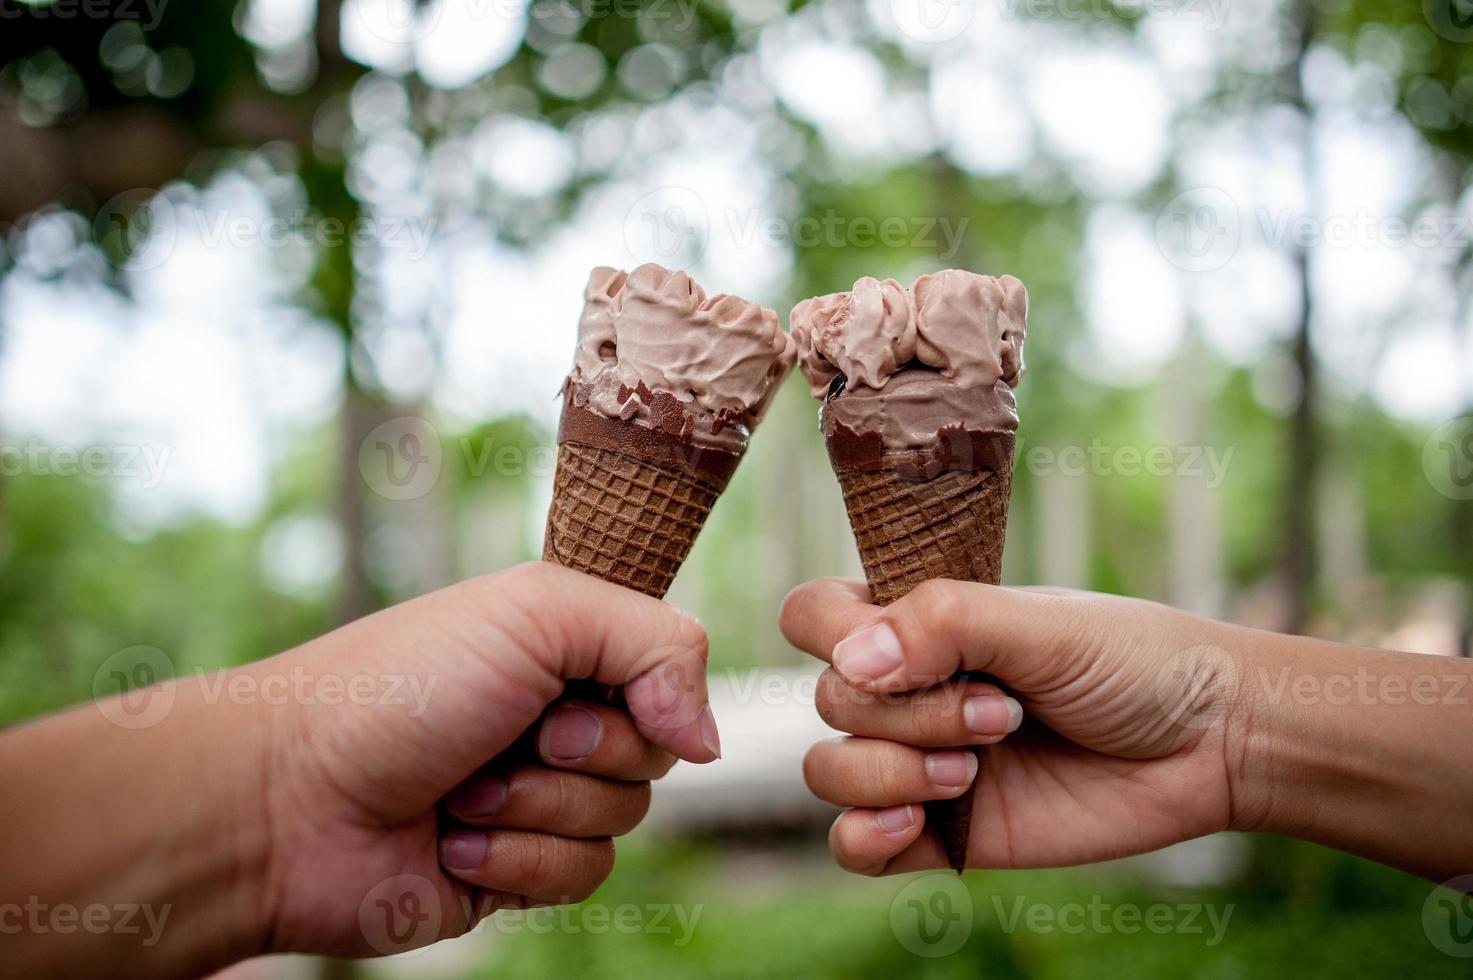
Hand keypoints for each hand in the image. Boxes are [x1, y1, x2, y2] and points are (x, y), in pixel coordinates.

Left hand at [0, 561, 718, 977]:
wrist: (286, 801)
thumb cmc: (398, 687)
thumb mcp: (538, 612)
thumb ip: (661, 646)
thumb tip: (713, 741)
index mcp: (562, 644)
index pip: (670, 665)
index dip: (646, 685)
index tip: (580, 682)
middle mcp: (557, 716)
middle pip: (658, 749)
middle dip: (585, 749)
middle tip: (512, 734)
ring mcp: (539, 796)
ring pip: (627, 819)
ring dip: (541, 807)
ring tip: (463, 791)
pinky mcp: (519, 872)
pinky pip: (585, 876)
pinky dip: (518, 861)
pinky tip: (452, 842)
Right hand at [781, 578, 1248, 874]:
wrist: (1212, 746)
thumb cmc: (1136, 662)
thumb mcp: (1043, 625)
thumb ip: (945, 625)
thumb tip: (851, 664)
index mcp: (921, 624)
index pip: (814, 617)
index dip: (835, 635)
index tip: (907, 650)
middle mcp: (910, 690)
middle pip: (826, 700)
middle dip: (907, 713)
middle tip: (999, 713)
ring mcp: (921, 761)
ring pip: (829, 771)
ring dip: (889, 773)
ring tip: (975, 769)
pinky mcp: (942, 833)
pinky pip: (853, 846)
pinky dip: (865, 837)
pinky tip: (920, 824)